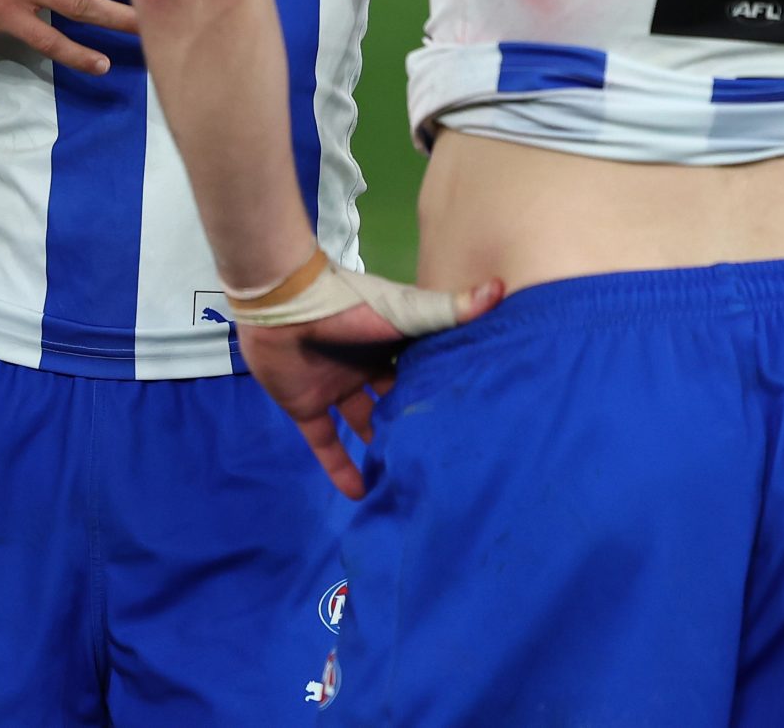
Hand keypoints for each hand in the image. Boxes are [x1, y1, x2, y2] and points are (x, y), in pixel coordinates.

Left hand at [238, 276, 504, 501]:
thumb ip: (449, 308)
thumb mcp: (404, 312)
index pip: (420, 376)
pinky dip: (340, 468)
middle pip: (393, 403)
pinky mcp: (306, 407)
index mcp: (390, 347)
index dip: (440, 396)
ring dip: (380, 449)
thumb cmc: (346, 307)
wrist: (281, 304)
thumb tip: (501, 288)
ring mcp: (335, 389)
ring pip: (363, 425)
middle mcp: (365, 370)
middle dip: (411, 426)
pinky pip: (326, 443)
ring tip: (406, 483)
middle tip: (439, 462)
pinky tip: (360, 496)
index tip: (467, 425)